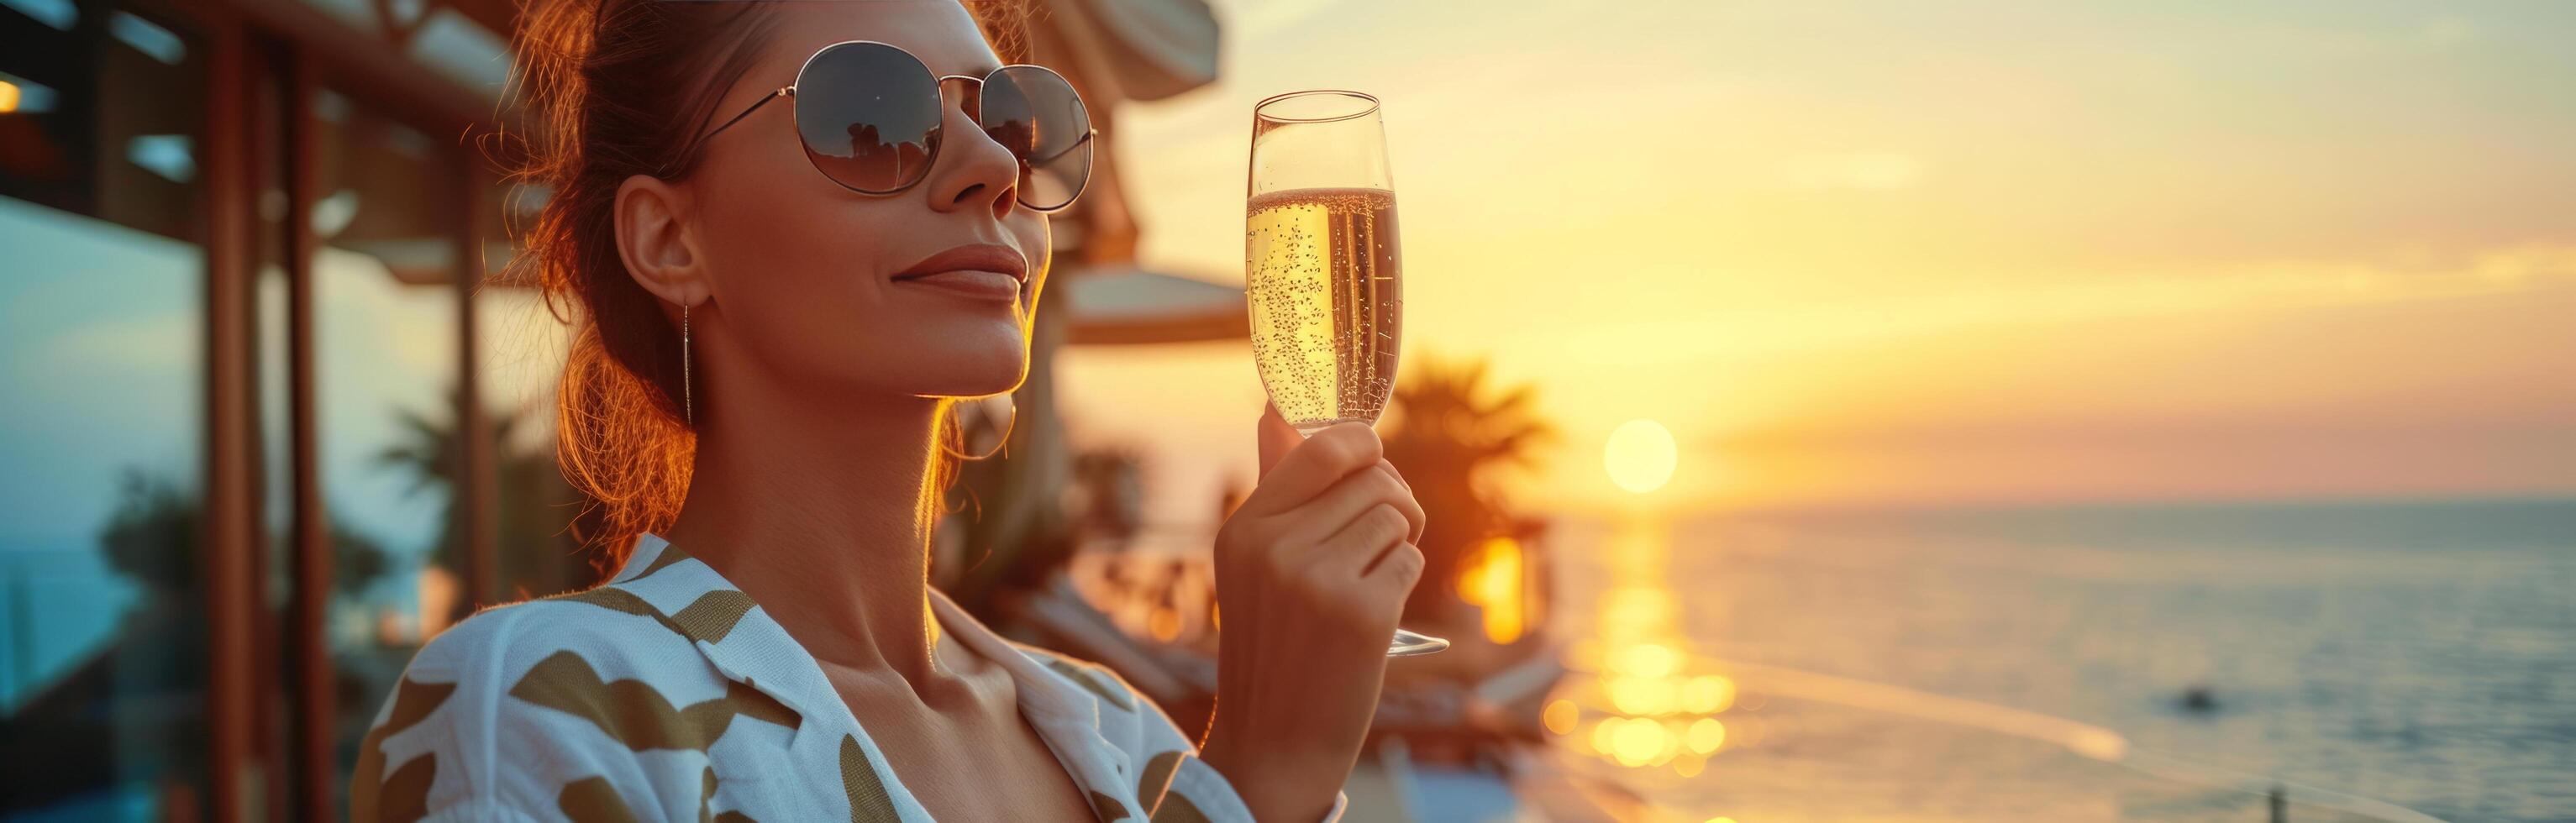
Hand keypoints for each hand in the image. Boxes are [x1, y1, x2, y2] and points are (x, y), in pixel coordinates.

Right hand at [1200, 405, 1425, 820]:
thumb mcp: (1253, 565)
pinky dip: (1405, 580)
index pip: (1321, 449)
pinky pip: (1410, 559)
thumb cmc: (1274, 645)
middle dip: (1393, 500)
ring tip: (1379, 572)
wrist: (1275, 741)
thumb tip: (1274, 409)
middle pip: (1372, 478)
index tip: (1374, 463)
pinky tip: (1378, 610)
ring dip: (1402, 538)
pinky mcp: (1362, 614)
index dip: (1364, 447)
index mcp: (1244, 530)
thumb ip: (1271, 486)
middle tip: (1384, 535)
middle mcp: (1275, 548)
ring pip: (1395, 514)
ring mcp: (1317, 581)